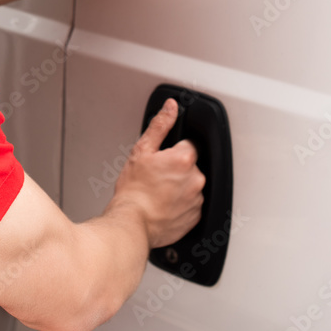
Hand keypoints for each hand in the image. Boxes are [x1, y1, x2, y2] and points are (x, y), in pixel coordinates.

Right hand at [111, 99, 204, 248]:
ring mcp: (197, 199)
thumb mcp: (142, 150)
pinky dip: (181, 204)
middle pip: (190, 166)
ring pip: (191, 185)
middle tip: (157, 177)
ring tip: (159, 193)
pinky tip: (165, 204)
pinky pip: (191, 204)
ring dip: (179, 186)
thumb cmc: (134, 190)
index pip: (188, 145)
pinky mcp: (196, 216)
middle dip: (176, 169)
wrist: (133, 222)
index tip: (161, 161)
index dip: (172, 152)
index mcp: (184, 159)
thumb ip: (160, 125)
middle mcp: (196, 178)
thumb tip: (171, 107)